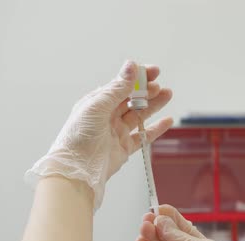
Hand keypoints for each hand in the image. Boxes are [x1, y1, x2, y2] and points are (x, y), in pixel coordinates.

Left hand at [25, 61, 172, 210]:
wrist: (77, 170)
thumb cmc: (79, 137)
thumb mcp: (97, 107)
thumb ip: (117, 88)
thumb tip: (131, 66)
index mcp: (97, 103)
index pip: (121, 85)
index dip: (138, 77)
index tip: (153, 71)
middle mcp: (106, 116)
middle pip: (131, 99)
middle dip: (147, 91)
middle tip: (160, 86)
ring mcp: (116, 132)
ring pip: (139, 115)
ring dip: (153, 105)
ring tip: (167, 95)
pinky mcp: (124, 148)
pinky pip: (143, 136)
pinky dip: (156, 128)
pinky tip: (167, 121)